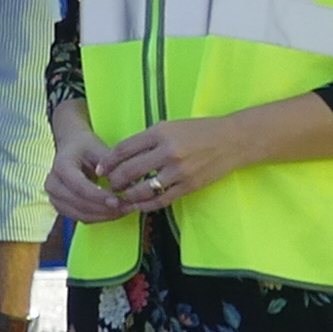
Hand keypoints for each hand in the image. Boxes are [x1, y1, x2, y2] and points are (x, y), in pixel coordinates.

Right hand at [44, 104, 132, 225]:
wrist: (71, 148)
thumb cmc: (86, 147)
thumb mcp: (99, 150)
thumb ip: (111, 166)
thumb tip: (128, 186)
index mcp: (61, 166)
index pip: (80, 187)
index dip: (100, 197)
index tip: (119, 201)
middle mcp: (53, 184)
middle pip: (81, 204)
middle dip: (106, 209)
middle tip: (128, 207)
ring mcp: (54, 198)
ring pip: (82, 215)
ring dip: (105, 216)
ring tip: (125, 210)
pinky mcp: (60, 207)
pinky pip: (82, 218)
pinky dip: (100, 217)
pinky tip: (115, 212)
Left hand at [102, 113, 237, 213]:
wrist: (231, 141)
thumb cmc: (199, 131)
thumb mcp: (170, 126)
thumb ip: (147, 139)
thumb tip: (121, 156)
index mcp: (160, 132)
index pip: (123, 149)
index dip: (108, 162)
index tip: (100, 170)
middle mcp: (168, 151)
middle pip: (129, 171)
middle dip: (115, 182)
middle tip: (110, 186)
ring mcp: (179, 171)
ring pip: (143, 190)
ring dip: (128, 196)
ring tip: (123, 197)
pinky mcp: (188, 186)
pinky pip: (161, 200)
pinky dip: (146, 205)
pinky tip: (139, 205)